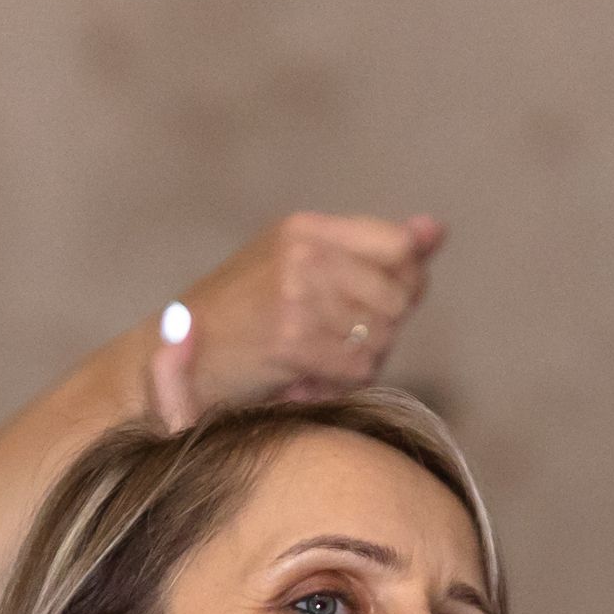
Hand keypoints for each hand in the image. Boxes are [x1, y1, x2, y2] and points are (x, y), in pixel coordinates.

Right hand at [146, 212, 445, 424]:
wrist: (177, 361)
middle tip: (338, 347)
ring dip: (359, 362)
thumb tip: (436, 230)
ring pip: (382, 336)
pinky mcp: (291, 340)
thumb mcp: (303, 267)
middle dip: (382, 330)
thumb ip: (375, 248)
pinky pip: (359, 368)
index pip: (401, 246)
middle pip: (399, 296)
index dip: (405, 283)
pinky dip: (339, 386)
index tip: (378, 305)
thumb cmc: (243, 319)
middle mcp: (304, 252)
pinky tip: (305, 383)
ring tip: (316, 365)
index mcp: (306, 228)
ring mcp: (297, 294)